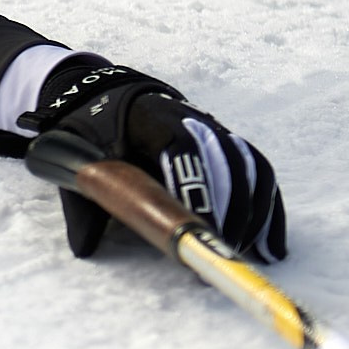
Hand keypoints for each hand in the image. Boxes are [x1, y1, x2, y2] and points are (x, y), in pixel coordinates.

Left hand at [25, 55, 288, 263]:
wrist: (112, 95)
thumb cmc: (92, 128)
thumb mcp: (77, 151)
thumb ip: (83, 196)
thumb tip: (84, 245)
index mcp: (151, 115)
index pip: (184, 147)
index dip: (196, 187)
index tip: (198, 227)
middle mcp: (192, 118)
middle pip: (226, 160)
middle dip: (230, 209)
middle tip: (220, 249)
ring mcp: (214, 131)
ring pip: (249, 168)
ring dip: (253, 213)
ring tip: (243, 252)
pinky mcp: (227, 147)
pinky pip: (258, 175)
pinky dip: (268, 211)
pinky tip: (270, 248)